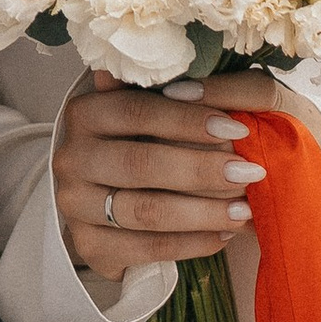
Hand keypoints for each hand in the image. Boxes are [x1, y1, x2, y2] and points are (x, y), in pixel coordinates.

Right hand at [52, 81, 263, 283]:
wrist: (111, 196)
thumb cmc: (143, 142)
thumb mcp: (151, 109)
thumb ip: (167, 91)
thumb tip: (190, 72)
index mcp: (85, 113)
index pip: (137, 111)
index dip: (188, 120)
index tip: (237, 127)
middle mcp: (71, 158)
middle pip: (140, 164)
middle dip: (201, 170)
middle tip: (249, 173)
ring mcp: (76, 206)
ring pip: (146, 211)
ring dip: (202, 212)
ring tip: (243, 209)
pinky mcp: (90, 247)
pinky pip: (147, 249)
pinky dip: (191, 244)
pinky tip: (223, 235)